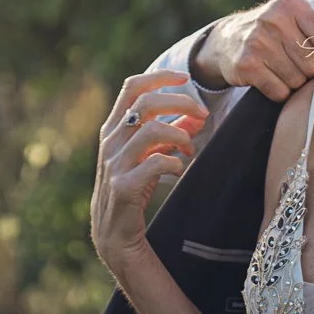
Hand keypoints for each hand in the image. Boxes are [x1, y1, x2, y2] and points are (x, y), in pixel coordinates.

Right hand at [90, 73, 207, 276]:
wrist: (116, 237)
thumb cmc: (134, 191)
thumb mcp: (150, 157)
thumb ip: (170, 134)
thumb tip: (196, 116)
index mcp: (114, 128)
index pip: (132, 87)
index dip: (160, 76)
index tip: (186, 78)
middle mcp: (110, 141)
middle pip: (145, 102)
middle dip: (180, 103)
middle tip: (203, 115)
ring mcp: (114, 164)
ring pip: (150, 129)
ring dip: (179, 135)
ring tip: (190, 149)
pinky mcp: (124, 187)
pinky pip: (154, 163)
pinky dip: (174, 162)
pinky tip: (180, 170)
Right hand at [192, 0, 313, 99]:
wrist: (226, 40)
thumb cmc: (275, 31)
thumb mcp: (301, 22)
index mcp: (293, 5)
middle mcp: (274, 19)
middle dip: (309, 71)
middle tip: (295, 64)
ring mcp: (258, 41)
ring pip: (298, 80)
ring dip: (293, 83)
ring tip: (281, 69)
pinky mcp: (246, 64)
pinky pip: (279, 91)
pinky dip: (278, 91)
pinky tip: (269, 78)